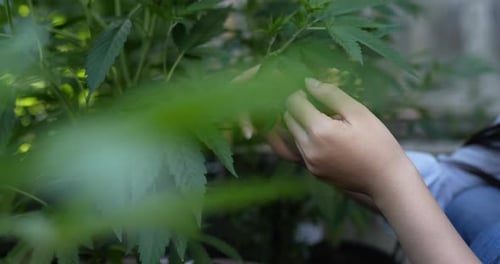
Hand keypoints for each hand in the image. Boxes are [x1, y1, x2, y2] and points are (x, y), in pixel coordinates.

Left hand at [284, 78, 413, 197]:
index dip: (299, 94)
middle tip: (315, 105)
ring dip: (301, 125)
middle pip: (288, 120)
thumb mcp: (358, 112)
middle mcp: (308, 148)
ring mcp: (309, 163)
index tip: (310, 92)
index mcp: (319, 130)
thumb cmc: (377, 142)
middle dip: (297, 108)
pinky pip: (300, 151)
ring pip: (292, 136)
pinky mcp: (313, 172)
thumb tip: (309, 83)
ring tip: (322, 121)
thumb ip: (331, 95)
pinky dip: (306, 140)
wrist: (386, 180)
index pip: (294, 104)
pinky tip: (325, 138)